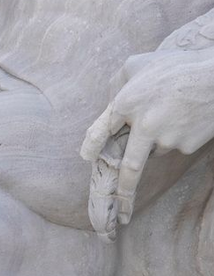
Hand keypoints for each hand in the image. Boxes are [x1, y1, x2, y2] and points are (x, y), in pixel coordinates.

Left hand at [81, 47, 213, 234]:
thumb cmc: (178, 66)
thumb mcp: (140, 63)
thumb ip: (121, 81)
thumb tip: (111, 99)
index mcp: (127, 103)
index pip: (100, 131)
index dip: (91, 145)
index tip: (87, 156)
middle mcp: (143, 124)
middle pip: (130, 168)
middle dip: (124, 194)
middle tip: (121, 212)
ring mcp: (167, 138)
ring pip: (155, 149)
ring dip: (158, 138)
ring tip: (173, 110)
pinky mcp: (187, 145)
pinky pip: (176, 145)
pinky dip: (178, 135)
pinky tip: (189, 116)